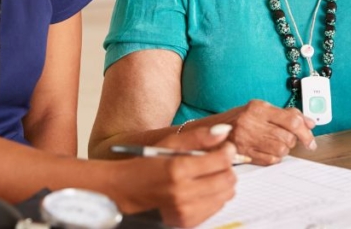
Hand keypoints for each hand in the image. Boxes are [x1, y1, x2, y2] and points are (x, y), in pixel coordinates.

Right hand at [108, 125, 236, 226]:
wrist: (122, 192)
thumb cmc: (144, 166)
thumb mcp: (168, 144)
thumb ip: (198, 137)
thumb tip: (224, 132)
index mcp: (177, 169)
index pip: (221, 161)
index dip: (228, 152)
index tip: (226, 148)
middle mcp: (182, 193)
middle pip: (227, 180)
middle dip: (228, 168)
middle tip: (219, 162)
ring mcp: (185, 211)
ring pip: (225, 196)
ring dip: (223, 183)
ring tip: (210, 175)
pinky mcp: (186, 222)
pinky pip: (215, 209)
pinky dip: (214, 198)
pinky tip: (202, 189)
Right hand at [220, 99, 315, 165]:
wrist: (208, 132)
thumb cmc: (238, 120)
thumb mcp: (260, 110)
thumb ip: (286, 115)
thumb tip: (310, 123)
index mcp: (258, 107)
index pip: (291, 120)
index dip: (306, 131)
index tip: (310, 139)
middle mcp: (252, 122)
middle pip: (288, 137)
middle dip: (291, 140)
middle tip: (283, 138)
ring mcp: (246, 139)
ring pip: (282, 150)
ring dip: (283, 150)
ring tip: (273, 144)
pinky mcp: (244, 154)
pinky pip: (271, 160)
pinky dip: (273, 158)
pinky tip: (266, 151)